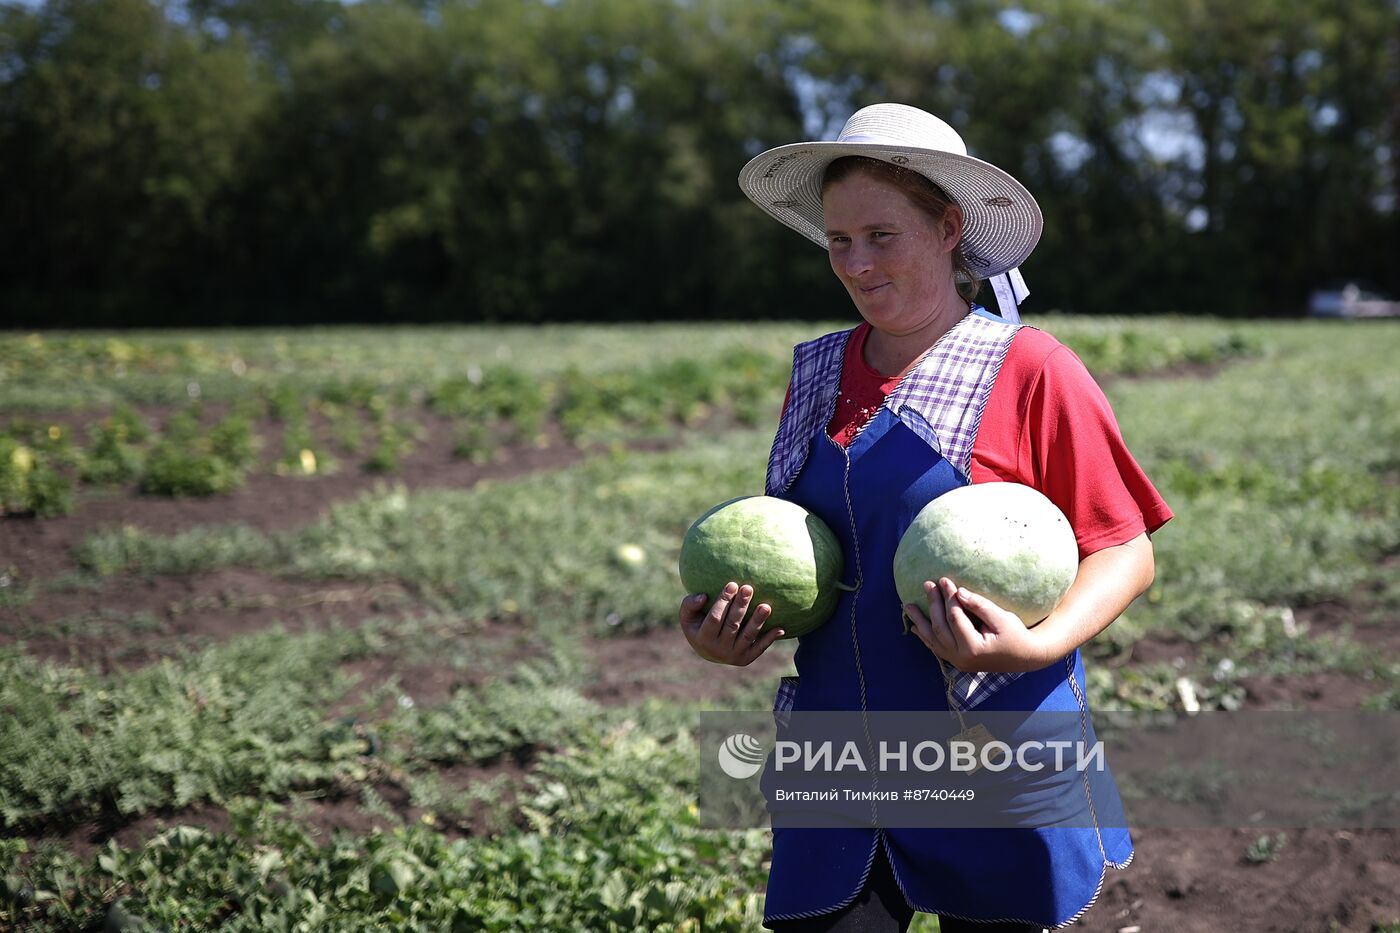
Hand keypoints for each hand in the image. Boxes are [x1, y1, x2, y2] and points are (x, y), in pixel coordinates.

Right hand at [679, 582, 784, 665]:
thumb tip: (703, 596)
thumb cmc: (698, 626)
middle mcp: (718, 649)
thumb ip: (689, 605)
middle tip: (748, 588)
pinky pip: (760, 648)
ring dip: (758, 621)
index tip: (732, 584)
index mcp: (703, 638)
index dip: (723, 601)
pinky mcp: (746, 659)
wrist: (709, 652)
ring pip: (748, 636)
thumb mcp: (687, 618)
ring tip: (766, 606)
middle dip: (741, 606)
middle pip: (733, 625)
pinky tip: (780, 628)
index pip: (715, 618)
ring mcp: (733, 656)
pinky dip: (770, 638)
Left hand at [903, 578, 1051, 673]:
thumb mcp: (1002, 618)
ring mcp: (957, 662)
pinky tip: (916, 627)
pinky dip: (926, 637)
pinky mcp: (957, 661)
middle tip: (927, 584)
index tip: (945, 579)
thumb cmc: (1015, 634)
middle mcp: (961, 658)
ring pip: (933, 640)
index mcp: (974, 648)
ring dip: (921, 622)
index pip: (955, 618)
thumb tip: (959, 592)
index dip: (948, 597)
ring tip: (908, 606)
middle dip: (933, 604)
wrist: (1025, 657)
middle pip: (940, 627)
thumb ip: (980, 606)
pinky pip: (937, 648)